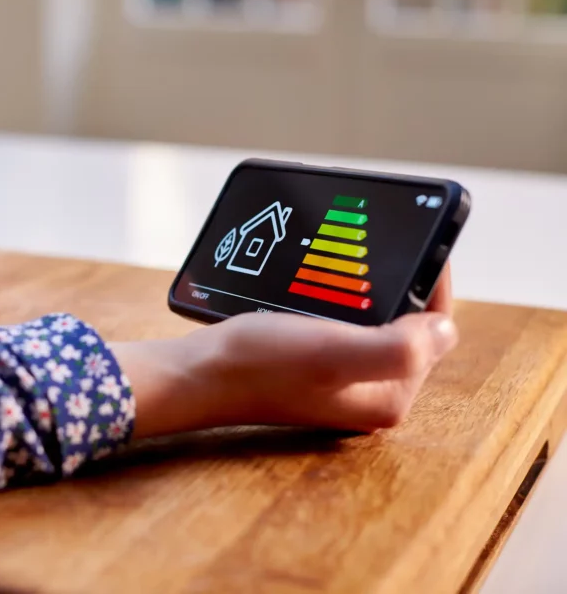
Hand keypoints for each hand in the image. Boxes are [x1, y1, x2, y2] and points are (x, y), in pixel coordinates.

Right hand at [117, 266, 456, 437]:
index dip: (431, 283)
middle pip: (406, 325)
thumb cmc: (257, 364)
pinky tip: (322, 281)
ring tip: (351, 256)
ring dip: (368, 288)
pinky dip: (339, 298)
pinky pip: (342, 322)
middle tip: (378, 245)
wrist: (195, 374)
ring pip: (374, 320)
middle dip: (398, 283)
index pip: (434, 331)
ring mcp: (337, 380)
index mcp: (386, 396)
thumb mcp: (333, 353)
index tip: (417, 242)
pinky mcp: (311, 366)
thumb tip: (444, 328)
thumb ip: (399, 347)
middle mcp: (367, 392)